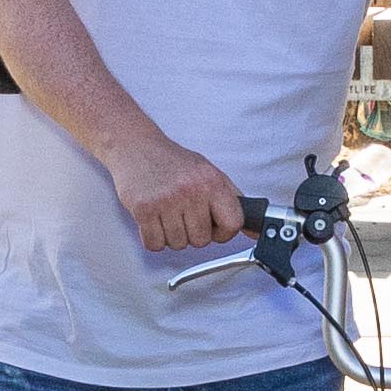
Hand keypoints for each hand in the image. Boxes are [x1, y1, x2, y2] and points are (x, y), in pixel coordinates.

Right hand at [107, 129, 246, 253]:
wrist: (135, 146)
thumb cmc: (172, 161)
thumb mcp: (209, 172)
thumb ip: (232, 200)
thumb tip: (254, 229)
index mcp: (211, 181)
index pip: (233, 224)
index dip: (224, 232)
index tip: (215, 228)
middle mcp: (190, 190)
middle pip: (202, 240)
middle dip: (193, 233)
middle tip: (183, 215)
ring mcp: (166, 200)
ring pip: (178, 244)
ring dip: (172, 235)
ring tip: (167, 213)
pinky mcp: (143, 209)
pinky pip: (155, 244)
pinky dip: (154, 238)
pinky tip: (154, 219)